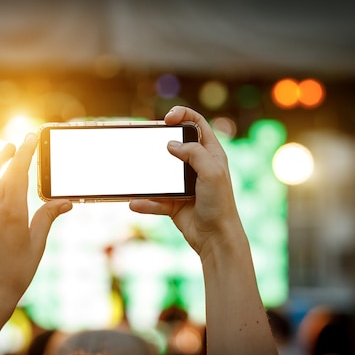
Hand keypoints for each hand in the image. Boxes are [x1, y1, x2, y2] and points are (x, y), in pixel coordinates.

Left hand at [0, 133, 71, 332]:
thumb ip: (47, 218)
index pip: (19, 173)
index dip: (26, 153)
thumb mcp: (37, 244)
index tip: (31, 138)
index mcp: (13, 211)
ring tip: (1, 154)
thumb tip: (64, 201)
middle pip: (2, 174)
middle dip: (12, 155)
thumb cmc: (17, 272)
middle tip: (20, 144)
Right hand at [129, 106, 244, 260]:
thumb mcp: (212, 172)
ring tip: (135, 174)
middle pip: (174, 145)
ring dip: (147, 176)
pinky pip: (155, 199)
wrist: (216, 238)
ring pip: (160, 173)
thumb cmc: (220, 203)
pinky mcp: (173, 203)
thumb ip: (193, 153)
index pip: (197, 124)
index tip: (167, 118)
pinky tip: (134, 203)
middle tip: (146, 142)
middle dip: (159, 143)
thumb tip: (171, 145)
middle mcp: (196, 166)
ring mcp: (183, 184)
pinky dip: (145, 202)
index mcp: (210, 154)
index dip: (183, 115)